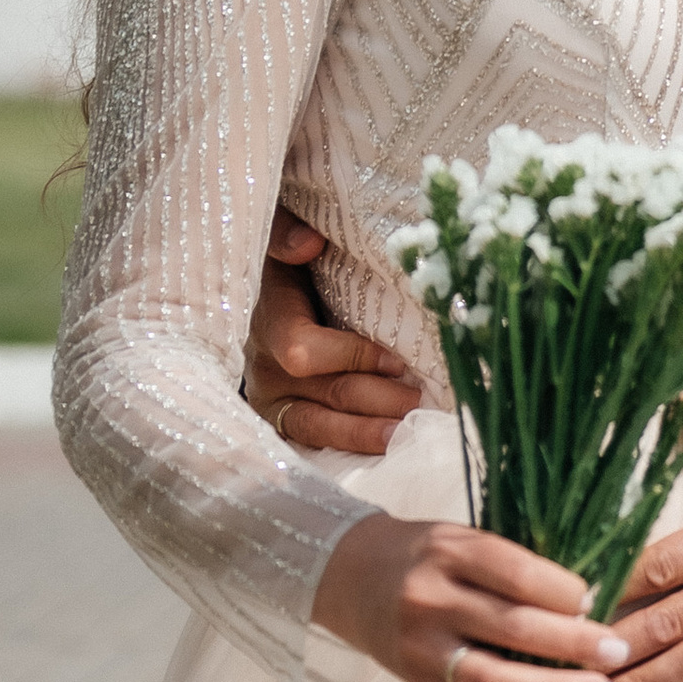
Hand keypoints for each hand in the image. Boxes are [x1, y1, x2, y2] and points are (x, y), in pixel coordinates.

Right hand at [246, 206, 424, 456]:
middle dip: (374, 400)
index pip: (302, 349)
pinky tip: (380, 450)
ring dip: (362, 433)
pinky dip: (345, 445)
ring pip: (315, 426)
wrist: (264, 291)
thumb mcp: (281, 231)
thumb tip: (308, 244)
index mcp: (267, 314)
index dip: (351, 357)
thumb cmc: (288, 259)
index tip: (397, 359)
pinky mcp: (278, 418)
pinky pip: (309, 440)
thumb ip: (286, 232)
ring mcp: (268, 396)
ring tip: (404, 436)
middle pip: (321, 392)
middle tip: (420, 403)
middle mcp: (262, 363)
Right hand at [314, 515, 631, 681]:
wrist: (350, 570)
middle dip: (573, 642)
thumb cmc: (425, 551)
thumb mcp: (464, 538)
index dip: (562, 590)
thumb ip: (512, 564)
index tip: (598, 602)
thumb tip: (584, 600)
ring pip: (491, 677)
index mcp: (452, 552)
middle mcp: (434, 601)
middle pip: (514, 627)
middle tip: (619, 652)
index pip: (517, 572)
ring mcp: (422, 649)